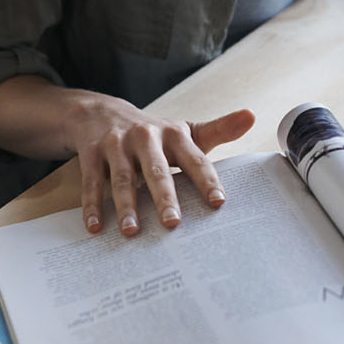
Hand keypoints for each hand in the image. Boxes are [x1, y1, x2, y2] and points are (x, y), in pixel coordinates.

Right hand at [64, 94, 254, 236]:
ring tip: (132, 231)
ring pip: (122, 178)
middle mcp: (145, 137)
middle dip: (165, 197)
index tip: (218, 203)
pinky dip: (93, 206)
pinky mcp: (92, 153)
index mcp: (174, 134)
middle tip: (172, 224)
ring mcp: (116, 144)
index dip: (207, 181)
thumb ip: (218, 130)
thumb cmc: (152, 133)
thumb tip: (252, 116)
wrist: (100, 112)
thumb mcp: (185, 130)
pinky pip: (92, 182)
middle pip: (157, 170)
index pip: (195, 159)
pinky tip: (95, 227)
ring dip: (127, 206)